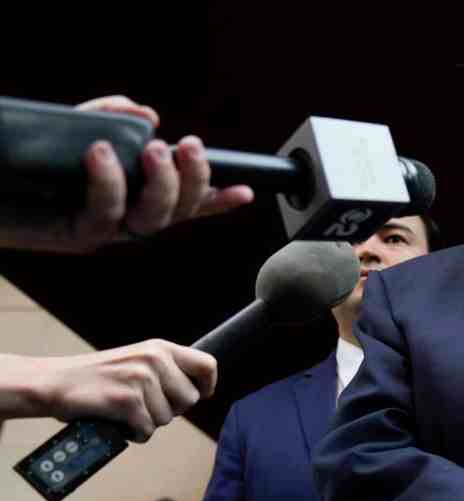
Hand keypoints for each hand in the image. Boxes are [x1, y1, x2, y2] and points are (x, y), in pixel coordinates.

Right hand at [28, 339, 216, 440]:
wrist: (53, 383)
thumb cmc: (96, 379)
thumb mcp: (136, 362)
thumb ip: (165, 372)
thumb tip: (197, 392)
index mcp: (160, 348)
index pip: (207, 365)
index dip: (207, 385)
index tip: (199, 395)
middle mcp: (154, 360)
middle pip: (190, 400)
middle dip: (170, 410)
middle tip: (142, 405)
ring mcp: (141, 379)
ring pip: (167, 419)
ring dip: (147, 422)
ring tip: (124, 410)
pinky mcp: (127, 400)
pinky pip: (147, 430)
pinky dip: (133, 434)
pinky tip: (117, 422)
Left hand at [63, 96, 252, 251]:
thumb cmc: (25, 165)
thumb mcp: (72, 128)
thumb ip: (109, 115)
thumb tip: (146, 114)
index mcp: (130, 200)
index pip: (186, 204)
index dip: (217, 200)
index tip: (247, 191)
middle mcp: (123, 220)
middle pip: (177, 211)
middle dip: (193, 179)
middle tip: (187, 146)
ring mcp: (104, 229)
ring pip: (152, 218)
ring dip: (163, 183)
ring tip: (155, 149)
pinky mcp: (77, 232)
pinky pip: (104, 211)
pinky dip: (109, 180)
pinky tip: (102, 152)